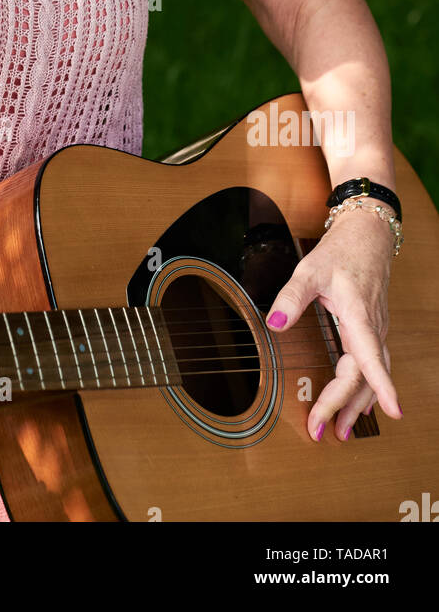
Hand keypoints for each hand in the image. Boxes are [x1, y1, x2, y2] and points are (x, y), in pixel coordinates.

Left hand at [264, 209, 402, 439]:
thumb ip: (291, 298)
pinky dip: (366, 388)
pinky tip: (360, 404)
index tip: (393, 412)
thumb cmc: (341, 252)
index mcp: (359, 315)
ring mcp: (376, 330)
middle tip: (326, 432)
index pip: (371, 357)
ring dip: (358, 403)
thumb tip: (274, 324)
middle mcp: (372, 327)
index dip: (381, 386)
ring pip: (371, 374)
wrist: (367, 236)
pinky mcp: (373, 330)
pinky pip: (374, 365)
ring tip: (342, 430)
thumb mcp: (310, 270)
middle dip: (345, 406)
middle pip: (363, 375)